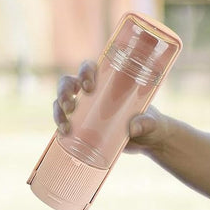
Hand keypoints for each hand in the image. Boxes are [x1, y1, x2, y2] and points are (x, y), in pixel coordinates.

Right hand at [53, 60, 176, 153]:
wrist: (148, 140)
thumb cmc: (151, 123)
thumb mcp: (152, 122)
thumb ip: (146, 122)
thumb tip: (132, 128)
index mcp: (107, 82)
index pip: (88, 68)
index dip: (84, 72)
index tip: (89, 87)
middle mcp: (92, 92)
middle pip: (68, 82)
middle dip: (64, 91)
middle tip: (71, 106)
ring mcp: (85, 109)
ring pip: (60, 101)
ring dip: (58, 111)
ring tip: (66, 126)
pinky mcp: (82, 125)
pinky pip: (64, 121)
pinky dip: (60, 125)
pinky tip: (63, 134)